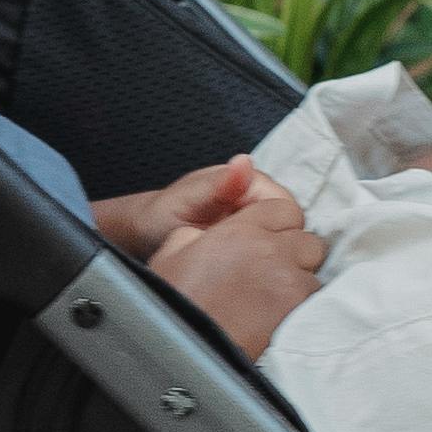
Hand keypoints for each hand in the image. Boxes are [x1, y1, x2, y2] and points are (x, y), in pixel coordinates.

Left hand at [88, 154, 271, 258]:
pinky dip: (258, 261)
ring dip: (266, 253)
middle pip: (290, 226)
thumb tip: (243, 163)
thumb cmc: (158, 217)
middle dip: (273, 243)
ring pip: (281, 241)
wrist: (142, 235)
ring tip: (239, 264)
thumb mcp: (185, 201)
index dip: (277, 228)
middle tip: (243, 257)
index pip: (288, 208)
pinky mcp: (247, 238)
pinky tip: (239, 269)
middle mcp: (253, 197)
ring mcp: (251, 218)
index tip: (254, 245)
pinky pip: (266, 251)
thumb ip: (216, 186)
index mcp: (246, 181)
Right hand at [152, 190, 326, 357]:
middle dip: (295, 252)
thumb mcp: (171, 253)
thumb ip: (197, 234)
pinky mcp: (297, 311)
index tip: (269, 241)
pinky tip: (280, 315)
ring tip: (275, 298)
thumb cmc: (173, 304)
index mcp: (238, 230)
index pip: (284, 208)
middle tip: (274, 271)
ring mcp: (288, 281)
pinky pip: (315, 300)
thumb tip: (206, 233)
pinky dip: (302, 306)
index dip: (278, 224)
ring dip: (300, 281)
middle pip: (308, 239)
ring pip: (315, 271)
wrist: (185, 352)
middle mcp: (269, 250)